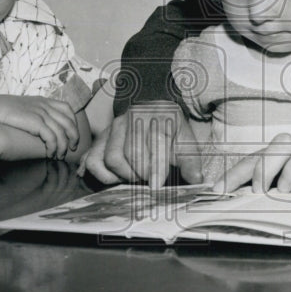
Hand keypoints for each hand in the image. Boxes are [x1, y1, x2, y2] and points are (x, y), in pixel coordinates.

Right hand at [0, 95, 79, 158]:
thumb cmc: (5, 111)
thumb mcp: (25, 107)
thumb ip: (35, 111)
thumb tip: (41, 123)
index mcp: (44, 101)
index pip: (67, 109)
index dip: (73, 121)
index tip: (73, 133)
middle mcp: (45, 106)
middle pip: (68, 121)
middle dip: (74, 136)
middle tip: (73, 147)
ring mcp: (41, 114)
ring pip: (62, 132)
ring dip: (63, 146)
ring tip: (60, 156)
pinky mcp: (36, 123)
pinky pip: (52, 137)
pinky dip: (54, 148)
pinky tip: (50, 155)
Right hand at [80, 104, 202, 188]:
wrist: (152, 107)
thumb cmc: (169, 127)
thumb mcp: (185, 138)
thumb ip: (191, 160)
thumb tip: (197, 179)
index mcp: (157, 118)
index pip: (154, 144)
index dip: (155, 167)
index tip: (156, 184)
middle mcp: (132, 120)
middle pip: (131, 154)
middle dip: (142, 173)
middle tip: (151, 180)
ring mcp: (113, 129)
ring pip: (111, 158)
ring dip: (124, 175)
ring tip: (136, 177)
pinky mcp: (100, 138)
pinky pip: (92, 160)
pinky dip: (103, 174)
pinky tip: (116, 178)